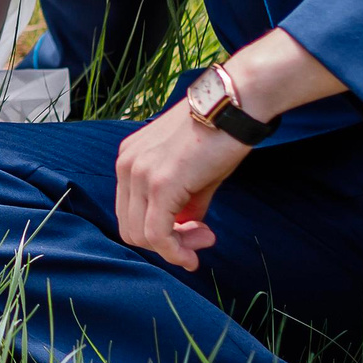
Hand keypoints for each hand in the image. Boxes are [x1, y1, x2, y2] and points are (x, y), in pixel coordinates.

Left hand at [113, 100, 250, 272]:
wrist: (235, 105)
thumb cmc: (220, 134)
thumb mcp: (194, 173)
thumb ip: (183, 202)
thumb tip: (185, 229)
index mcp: (130, 158)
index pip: (130, 212)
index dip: (159, 233)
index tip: (194, 232)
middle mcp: (126, 165)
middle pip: (131, 227)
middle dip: (167, 244)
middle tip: (203, 238)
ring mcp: (139, 174)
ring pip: (141, 235)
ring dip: (175, 248)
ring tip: (207, 237)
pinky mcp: (160, 184)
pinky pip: (157, 235)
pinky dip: (174, 252)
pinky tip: (193, 256)